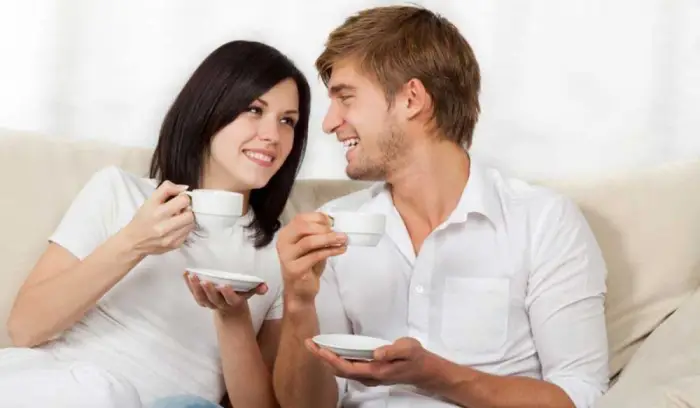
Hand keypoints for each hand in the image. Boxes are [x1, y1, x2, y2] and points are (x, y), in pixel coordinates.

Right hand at [121, 181, 194, 255]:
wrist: (134, 241)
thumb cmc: (143, 219)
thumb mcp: (150, 200)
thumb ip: (167, 189)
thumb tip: (185, 188)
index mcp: (157, 212)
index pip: (183, 200)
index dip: (183, 197)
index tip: (178, 199)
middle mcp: (163, 226)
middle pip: (190, 213)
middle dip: (187, 209)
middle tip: (180, 210)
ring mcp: (169, 237)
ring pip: (191, 223)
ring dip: (187, 219)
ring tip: (178, 218)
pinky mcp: (174, 245)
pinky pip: (188, 233)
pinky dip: (184, 228)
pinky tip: (176, 227)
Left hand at [184, 271, 267, 317]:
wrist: (230, 309)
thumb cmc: (241, 295)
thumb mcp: (250, 291)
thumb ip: (258, 288)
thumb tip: (264, 286)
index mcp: (234, 302)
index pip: (231, 299)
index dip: (228, 294)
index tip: (224, 285)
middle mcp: (220, 304)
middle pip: (214, 300)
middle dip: (209, 291)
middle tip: (204, 281)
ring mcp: (209, 303)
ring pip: (201, 299)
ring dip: (195, 288)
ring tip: (192, 276)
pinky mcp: (201, 300)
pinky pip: (193, 294)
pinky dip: (188, 285)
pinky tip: (186, 273)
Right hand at [276, 212, 346, 304]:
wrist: (300, 290)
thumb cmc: (307, 265)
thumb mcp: (312, 246)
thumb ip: (318, 234)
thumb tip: (333, 222)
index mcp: (286, 233)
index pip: (301, 218)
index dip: (319, 218)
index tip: (333, 224)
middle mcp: (283, 243)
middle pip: (303, 227)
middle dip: (324, 229)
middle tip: (340, 234)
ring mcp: (287, 256)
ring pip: (309, 241)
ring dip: (329, 239)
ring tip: (344, 239)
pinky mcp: (295, 269)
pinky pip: (315, 256)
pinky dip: (330, 251)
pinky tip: (340, 250)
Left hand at [305, 337, 439, 387]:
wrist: (424, 370)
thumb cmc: (416, 358)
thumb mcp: (409, 349)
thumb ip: (392, 351)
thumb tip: (376, 353)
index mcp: (376, 371)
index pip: (347, 367)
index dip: (331, 359)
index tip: (319, 349)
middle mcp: (369, 376)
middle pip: (340, 371)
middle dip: (323, 358)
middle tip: (309, 344)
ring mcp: (369, 376)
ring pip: (342, 371)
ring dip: (328, 360)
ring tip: (315, 347)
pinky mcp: (370, 372)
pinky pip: (348, 369)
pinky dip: (336, 361)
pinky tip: (332, 352)